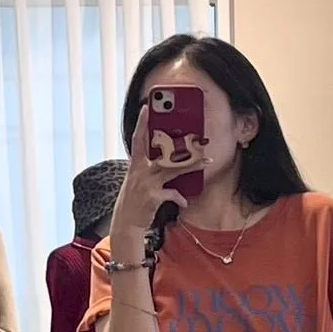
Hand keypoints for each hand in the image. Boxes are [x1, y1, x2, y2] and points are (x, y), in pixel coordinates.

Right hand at [110, 103, 210, 238]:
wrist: (126, 223)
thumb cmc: (134, 201)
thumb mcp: (137, 181)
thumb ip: (149, 169)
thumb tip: (168, 160)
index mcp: (135, 165)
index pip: (137, 139)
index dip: (141, 123)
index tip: (146, 108)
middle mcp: (139, 171)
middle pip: (164, 154)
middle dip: (182, 147)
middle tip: (198, 139)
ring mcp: (146, 184)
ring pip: (173, 170)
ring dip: (191, 166)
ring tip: (206, 162)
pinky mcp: (153, 197)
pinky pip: (172, 194)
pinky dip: (179, 198)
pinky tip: (184, 201)